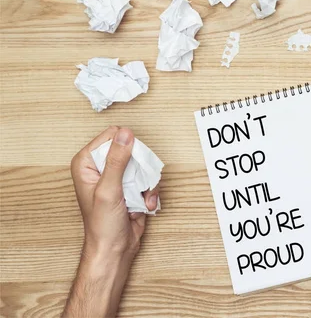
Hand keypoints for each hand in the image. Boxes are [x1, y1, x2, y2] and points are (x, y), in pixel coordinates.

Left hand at [64, 126, 158, 317]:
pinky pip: (148, 178)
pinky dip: (151, 191)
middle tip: (137, 184)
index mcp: (87, 163)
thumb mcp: (108, 189)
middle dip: (140, 167)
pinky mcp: (131, 187)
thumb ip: (117, 160)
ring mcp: (117, 177)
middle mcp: (101, 167)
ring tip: (142, 198)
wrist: (115, 250)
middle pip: (131, 148)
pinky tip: (145, 204)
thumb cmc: (102, 225)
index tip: (128, 167)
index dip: (125, 148)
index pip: (111, 136)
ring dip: (148, 181)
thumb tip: (125, 133)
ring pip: (143, 164)